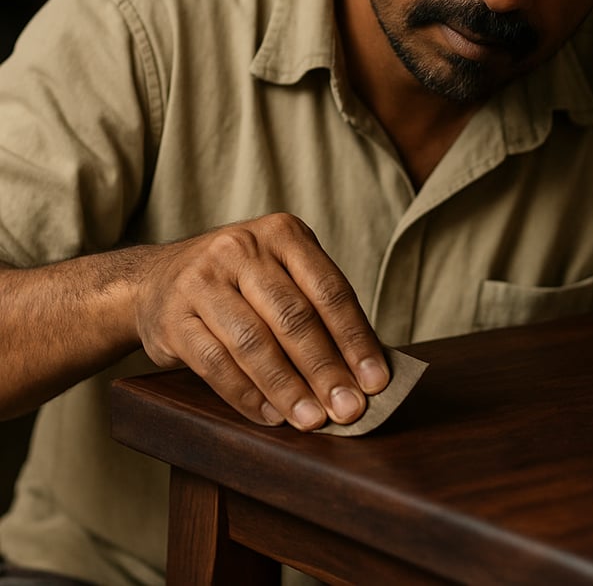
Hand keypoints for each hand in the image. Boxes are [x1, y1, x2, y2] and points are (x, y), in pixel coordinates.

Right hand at [133, 214, 389, 428]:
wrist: (155, 280)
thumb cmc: (238, 283)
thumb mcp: (279, 272)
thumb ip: (317, 308)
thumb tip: (365, 370)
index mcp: (282, 232)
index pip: (329, 289)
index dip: (355, 338)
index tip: (376, 381)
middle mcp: (241, 248)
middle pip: (293, 316)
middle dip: (325, 369)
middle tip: (349, 410)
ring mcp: (202, 280)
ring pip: (254, 342)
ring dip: (288, 388)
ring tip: (312, 420)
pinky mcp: (173, 317)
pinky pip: (216, 364)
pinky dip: (247, 395)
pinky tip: (270, 416)